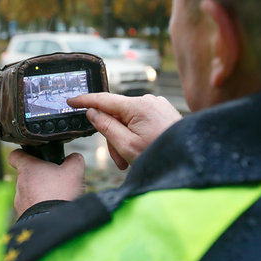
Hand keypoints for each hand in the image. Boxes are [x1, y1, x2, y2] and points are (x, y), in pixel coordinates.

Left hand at [8, 150, 84, 216]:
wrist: (55, 224)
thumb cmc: (61, 194)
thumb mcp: (74, 171)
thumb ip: (74, 159)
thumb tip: (73, 158)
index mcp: (28, 168)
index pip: (15, 156)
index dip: (23, 154)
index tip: (31, 157)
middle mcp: (19, 184)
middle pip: (27, 175)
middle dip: (40, 177)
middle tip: (56, 181)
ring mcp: (19, 201)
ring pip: (29, 192)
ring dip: (40, 193)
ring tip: (56, 198)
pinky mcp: (22, 216)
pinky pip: (30, 208)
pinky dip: (40, 207)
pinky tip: (52, 210)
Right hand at [67, 93, 181, 168]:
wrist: (190, 160)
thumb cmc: (161, 155)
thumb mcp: (126, 145)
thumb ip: (106, 126)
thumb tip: (93, 111)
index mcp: (138, 106)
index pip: (103, 99)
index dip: (84, 100)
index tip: (70, 100)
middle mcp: (149, 100)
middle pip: (116, 114)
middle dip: (113, 137)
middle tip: (120, 161)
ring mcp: (158, 105)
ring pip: (128, 120)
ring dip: (125, 139)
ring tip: (132, 160)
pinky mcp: (163, 112)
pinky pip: (141, 120)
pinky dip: (136, 135)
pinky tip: (141, 150)